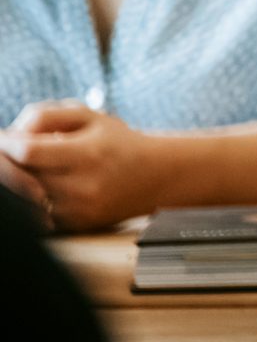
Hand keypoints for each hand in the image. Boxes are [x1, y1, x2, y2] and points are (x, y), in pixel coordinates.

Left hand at [0, 101, 170, 231]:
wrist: (157, 177)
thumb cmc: (119, 142)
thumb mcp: (90, 117)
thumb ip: (48, 116)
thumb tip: (12, 134)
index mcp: (88, 153)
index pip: (28, 151)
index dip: (7, 143)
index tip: (4, 137)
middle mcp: (83, 186)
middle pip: (21, 176)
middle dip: (8, 162)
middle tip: (9, 152)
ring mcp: (79, 210)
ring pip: (25, 197)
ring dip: (19, 181)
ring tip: (29, 167)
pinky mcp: (76, 225)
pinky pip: (36, 213)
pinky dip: (31, 199)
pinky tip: (42, 186)